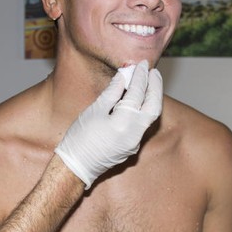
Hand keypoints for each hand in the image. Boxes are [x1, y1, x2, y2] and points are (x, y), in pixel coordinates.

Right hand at [54, 61, 162, 188]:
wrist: (76, 166)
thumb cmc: (79, 138)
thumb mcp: (94, 110)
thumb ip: (112, 93)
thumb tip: (123, 76)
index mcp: (124, 123)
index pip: (137, 94)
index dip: (139, 77)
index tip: (140, 64)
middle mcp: (134, 134)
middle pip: (153, 106)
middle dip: (155, 87)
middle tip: (151, 71)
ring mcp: (135, 142)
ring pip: (150, 116)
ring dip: (151, 98)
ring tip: (148, 82)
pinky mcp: (132, 147)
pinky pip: (142, 124)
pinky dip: (142, 109)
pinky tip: (137, 100)